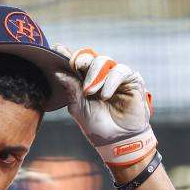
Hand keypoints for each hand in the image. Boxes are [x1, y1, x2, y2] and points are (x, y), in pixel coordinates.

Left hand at [53, 44, 157, 166]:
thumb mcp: (79, 108)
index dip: (67, 55)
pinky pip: (120, 71)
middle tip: (76, 67)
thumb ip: (71, 90)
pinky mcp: (131, 80)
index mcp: (85, 81)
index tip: (57, 48)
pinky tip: (105, 95)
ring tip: (90, 92)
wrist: (118, 142)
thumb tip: (58, 73)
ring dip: (94, 75)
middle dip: (81, 61)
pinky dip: (110, 82)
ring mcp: (116, 76)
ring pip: (103, 61)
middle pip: (89, 57)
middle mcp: (100, 76)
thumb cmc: (98, 127)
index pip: (75, 64)